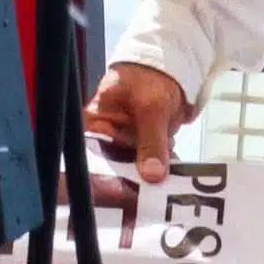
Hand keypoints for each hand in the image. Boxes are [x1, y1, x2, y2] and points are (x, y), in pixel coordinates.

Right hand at [84, 61, 190, 185]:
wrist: (173, 66)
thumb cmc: (152, 78)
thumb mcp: (152, 108)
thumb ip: (150, 142)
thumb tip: (151, 176)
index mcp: (93, 123)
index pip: (91, 159)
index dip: (104, 181)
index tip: (125, 197)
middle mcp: (103, 136)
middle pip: (111, 170)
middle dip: (132, 184)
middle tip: (150, 196)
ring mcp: (122, 142)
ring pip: (132, 170)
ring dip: (149, 180)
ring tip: (163, 189)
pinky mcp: (140, 145)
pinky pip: (148, 165)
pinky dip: (159, 171)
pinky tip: (170, 180)